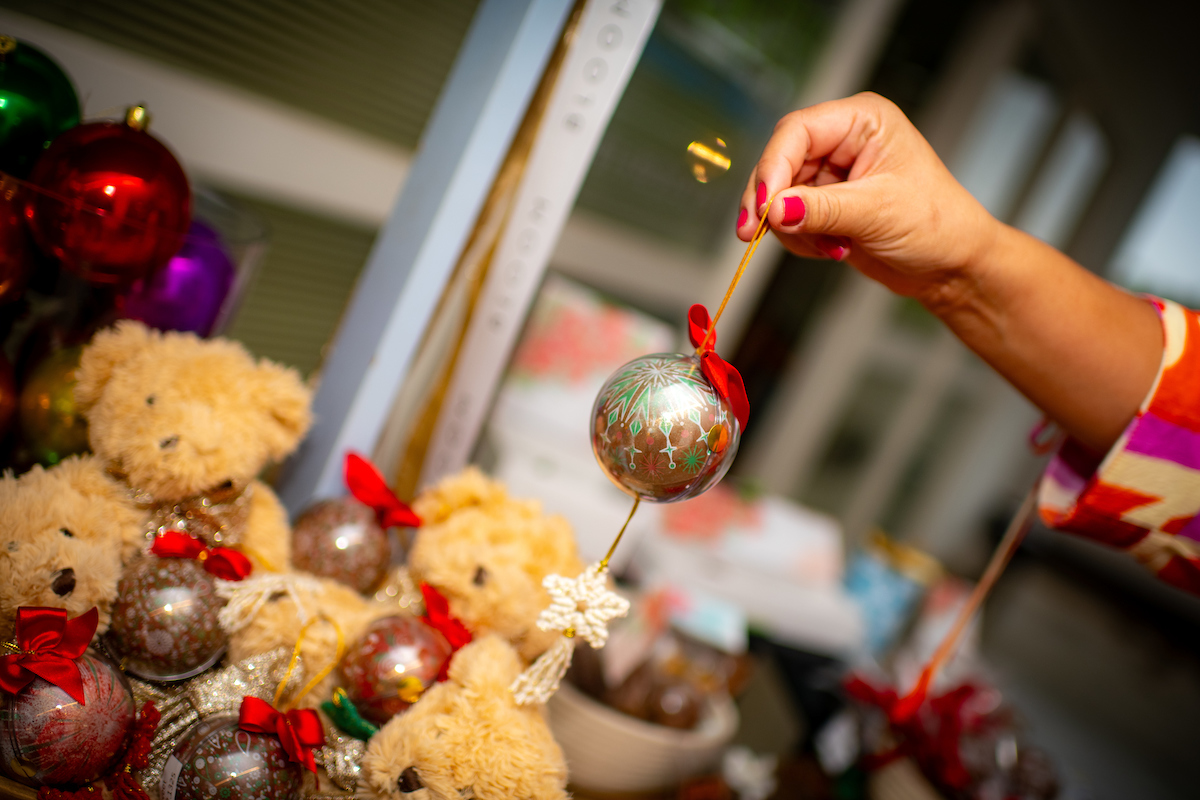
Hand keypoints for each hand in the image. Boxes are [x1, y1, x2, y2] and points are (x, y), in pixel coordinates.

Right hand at [738, 92, 999, 305]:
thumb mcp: (876, 213)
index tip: (762, 207)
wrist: (952, 266)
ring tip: (834, 246)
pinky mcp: (825, 205)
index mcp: (862, 121)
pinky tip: (836, 249)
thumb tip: (773, 209)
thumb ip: (820, 209)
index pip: (796, 132)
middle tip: (756, 234)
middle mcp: (843, 140)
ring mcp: (831, 174)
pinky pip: (788, 220)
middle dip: (774, 204)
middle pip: (779, 164)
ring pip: (779, 197)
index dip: (772, 167)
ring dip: (794, 229)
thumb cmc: (937, 225)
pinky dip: (802, 241)